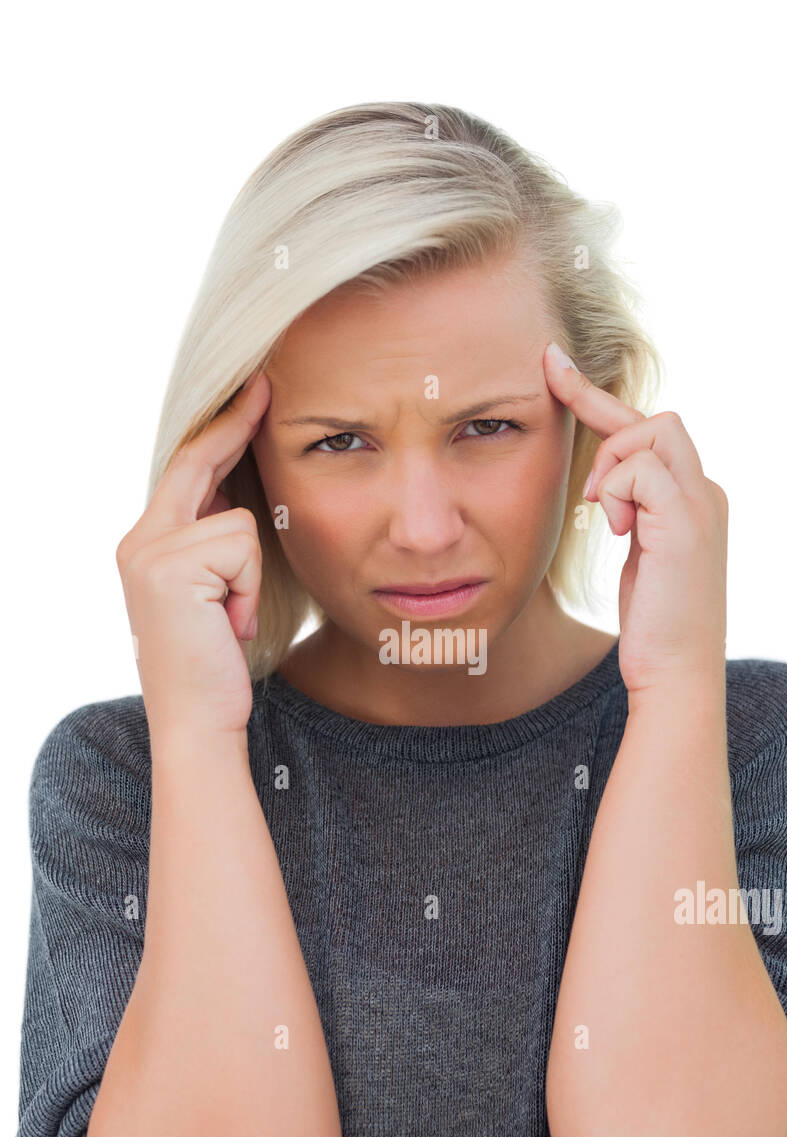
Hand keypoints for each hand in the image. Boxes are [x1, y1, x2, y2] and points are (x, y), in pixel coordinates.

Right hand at [115, 370, 271, 742]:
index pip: (187, 471)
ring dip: (251, 577)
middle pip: (198, 464)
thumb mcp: (214, 595)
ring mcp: (148, 551)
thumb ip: (215, 548)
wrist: (197, 721)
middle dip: (235, 426)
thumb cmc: (214, 666)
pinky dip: (248, 589)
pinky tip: (229, 625)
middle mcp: (139, 541)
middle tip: (267, 384)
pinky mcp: (167, 567)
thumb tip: (239, 502)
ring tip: (231, 619)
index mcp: (148, 545)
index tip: (252, 393)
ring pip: (240, 522)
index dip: (221, 431)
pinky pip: (242, 547)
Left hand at [543, 342, 727, 695]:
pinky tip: (617, 529)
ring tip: (604, 515)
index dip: (597, 397)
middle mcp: (706, 491)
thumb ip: (631, 513)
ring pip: (649, 431)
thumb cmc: (653, 627)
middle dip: (602, 423)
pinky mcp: (687, 518)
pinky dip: (616, 489)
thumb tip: (600, 487)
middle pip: (654, 419)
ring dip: (611, 466)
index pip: (648, 431)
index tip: (552, 366)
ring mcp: (702, 502)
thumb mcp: (639, 558)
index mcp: (693, 498)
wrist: (676, 671)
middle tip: (575, 474)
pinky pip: (639, 466)